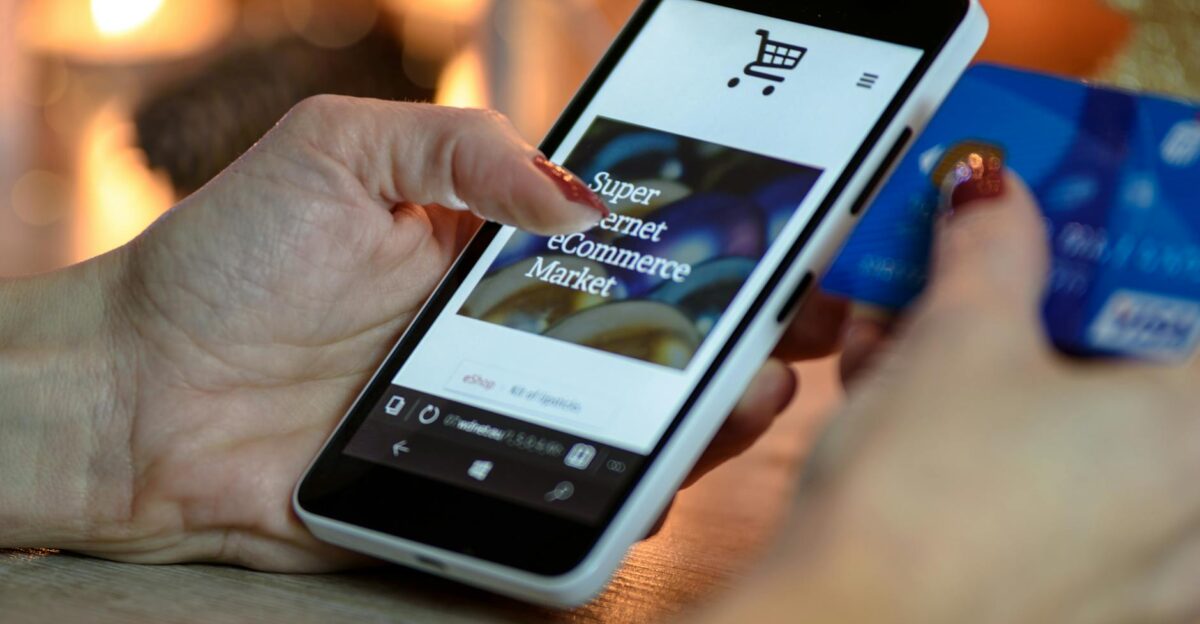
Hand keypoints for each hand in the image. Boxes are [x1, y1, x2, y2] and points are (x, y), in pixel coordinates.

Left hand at [0, 97, 842, 570]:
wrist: (140, 392)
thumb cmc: (230, 258)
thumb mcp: (344, 151)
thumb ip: (464, 149)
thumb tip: (581, 199)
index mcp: (497, 248)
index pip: (630, 241)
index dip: (711, 239)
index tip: (780, 235)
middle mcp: (515, 332)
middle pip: (656, 339)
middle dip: (744, 330)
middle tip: (803, 320)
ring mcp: (504, 412)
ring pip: (636, 422)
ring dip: (710, 410)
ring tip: (756, 386)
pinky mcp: (478, 483)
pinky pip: (571, 496)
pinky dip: (630, 489)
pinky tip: (668, 465)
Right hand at [708, 174, 1199, 622]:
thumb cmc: (920, 504)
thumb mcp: (955, 342)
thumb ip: (991, 249)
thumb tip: (992, 191)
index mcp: (1195, 429)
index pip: (1191, 302)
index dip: (1142, 246)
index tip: (1089, 223)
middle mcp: (1190, 509)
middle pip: (1136, 365)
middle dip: (1054, 305)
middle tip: (994, 271)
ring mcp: (1138, 566)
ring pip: (1084, 431)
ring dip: (1006, 372)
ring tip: (912, 338)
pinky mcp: (1075, 596)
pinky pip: (1050, 491)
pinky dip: (993, 441)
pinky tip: (902, 408)